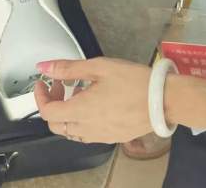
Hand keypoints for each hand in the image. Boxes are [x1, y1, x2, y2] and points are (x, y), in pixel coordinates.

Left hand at [34, 57, 205, 143]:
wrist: (165, 100)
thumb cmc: (135, 82)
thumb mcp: (98, 67)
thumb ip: (68, 68)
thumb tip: (44, 67)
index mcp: (80, 111)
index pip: (47, 112)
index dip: (40, 96)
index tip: (43, 83)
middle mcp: (88, 128)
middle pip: (56, 125)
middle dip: (52, 104)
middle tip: (60, 86)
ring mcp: (101, 136)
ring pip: (71, 131)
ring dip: (66, 114)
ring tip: (78, 93)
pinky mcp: (113, 138)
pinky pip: (87, 134)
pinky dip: (81, 121)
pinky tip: (94, 104)